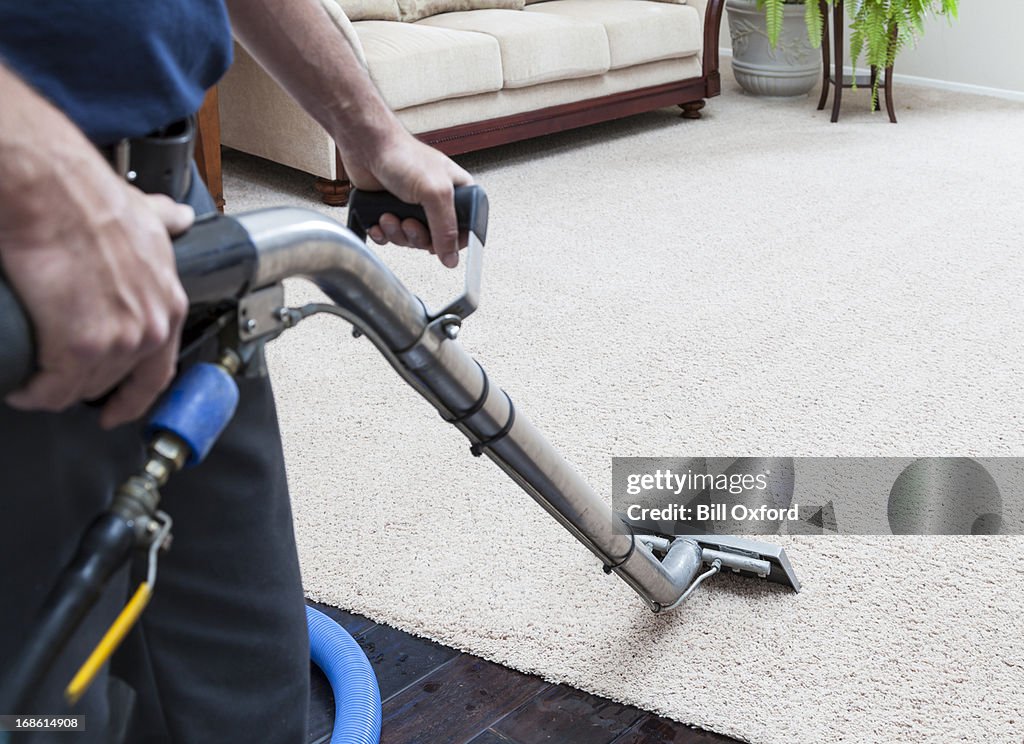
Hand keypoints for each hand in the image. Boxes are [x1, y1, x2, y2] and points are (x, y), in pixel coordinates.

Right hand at [1, 182, 191, 428]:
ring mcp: (117, 342)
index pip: (158, 372)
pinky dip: (33, 393)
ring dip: (54, 389)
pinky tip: (21, 387)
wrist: (51, 192)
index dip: (134, 396)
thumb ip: (164, 222)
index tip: (117, 410)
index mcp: (168, 305)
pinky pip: (52, 390)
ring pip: (80, 388)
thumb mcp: (145, 214)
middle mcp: (150, 329)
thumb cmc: (90, 200)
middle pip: (113, 382)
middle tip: (57, 377)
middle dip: (82, 384)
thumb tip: (177, 217)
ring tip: (33, 378)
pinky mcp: (78, 348)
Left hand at [343, 132, 472, 267]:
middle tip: (409, 222)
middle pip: (435, 240)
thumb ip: (446, 228)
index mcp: (457, 193)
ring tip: (389, 215)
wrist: (366, 146)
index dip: (452, 242)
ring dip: (397, 233)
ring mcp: (414, 208)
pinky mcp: (392, 212)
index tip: (439, 243)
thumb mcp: (435, 192)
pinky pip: (391, 237)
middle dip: (417, 236)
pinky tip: (379, 220)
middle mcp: (437, 201)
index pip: (465, 230)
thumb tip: (451, 257)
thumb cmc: (402, 155)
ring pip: (411, 240)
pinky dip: (383, 233)